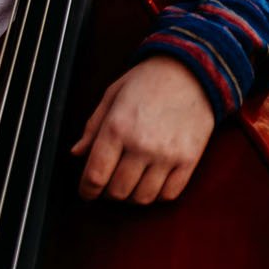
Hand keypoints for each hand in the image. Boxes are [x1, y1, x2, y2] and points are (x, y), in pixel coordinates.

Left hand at [70, 57, 216, 203]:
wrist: (191, 70)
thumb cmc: (148, 80)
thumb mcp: (112, 95)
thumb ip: (93, 127)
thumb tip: (77, 153)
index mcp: (117, 127)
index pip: (95, 175)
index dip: (87, 190)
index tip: (87, 192)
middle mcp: (141, 144)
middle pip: (118, 191)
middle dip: (108, 192)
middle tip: (109, 183)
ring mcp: (167, 154)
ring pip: (143, 198)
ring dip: (132, 196)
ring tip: (131, 182)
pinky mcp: (189, 159)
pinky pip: (169, 194)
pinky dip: (157, 194)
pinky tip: (153, 180)